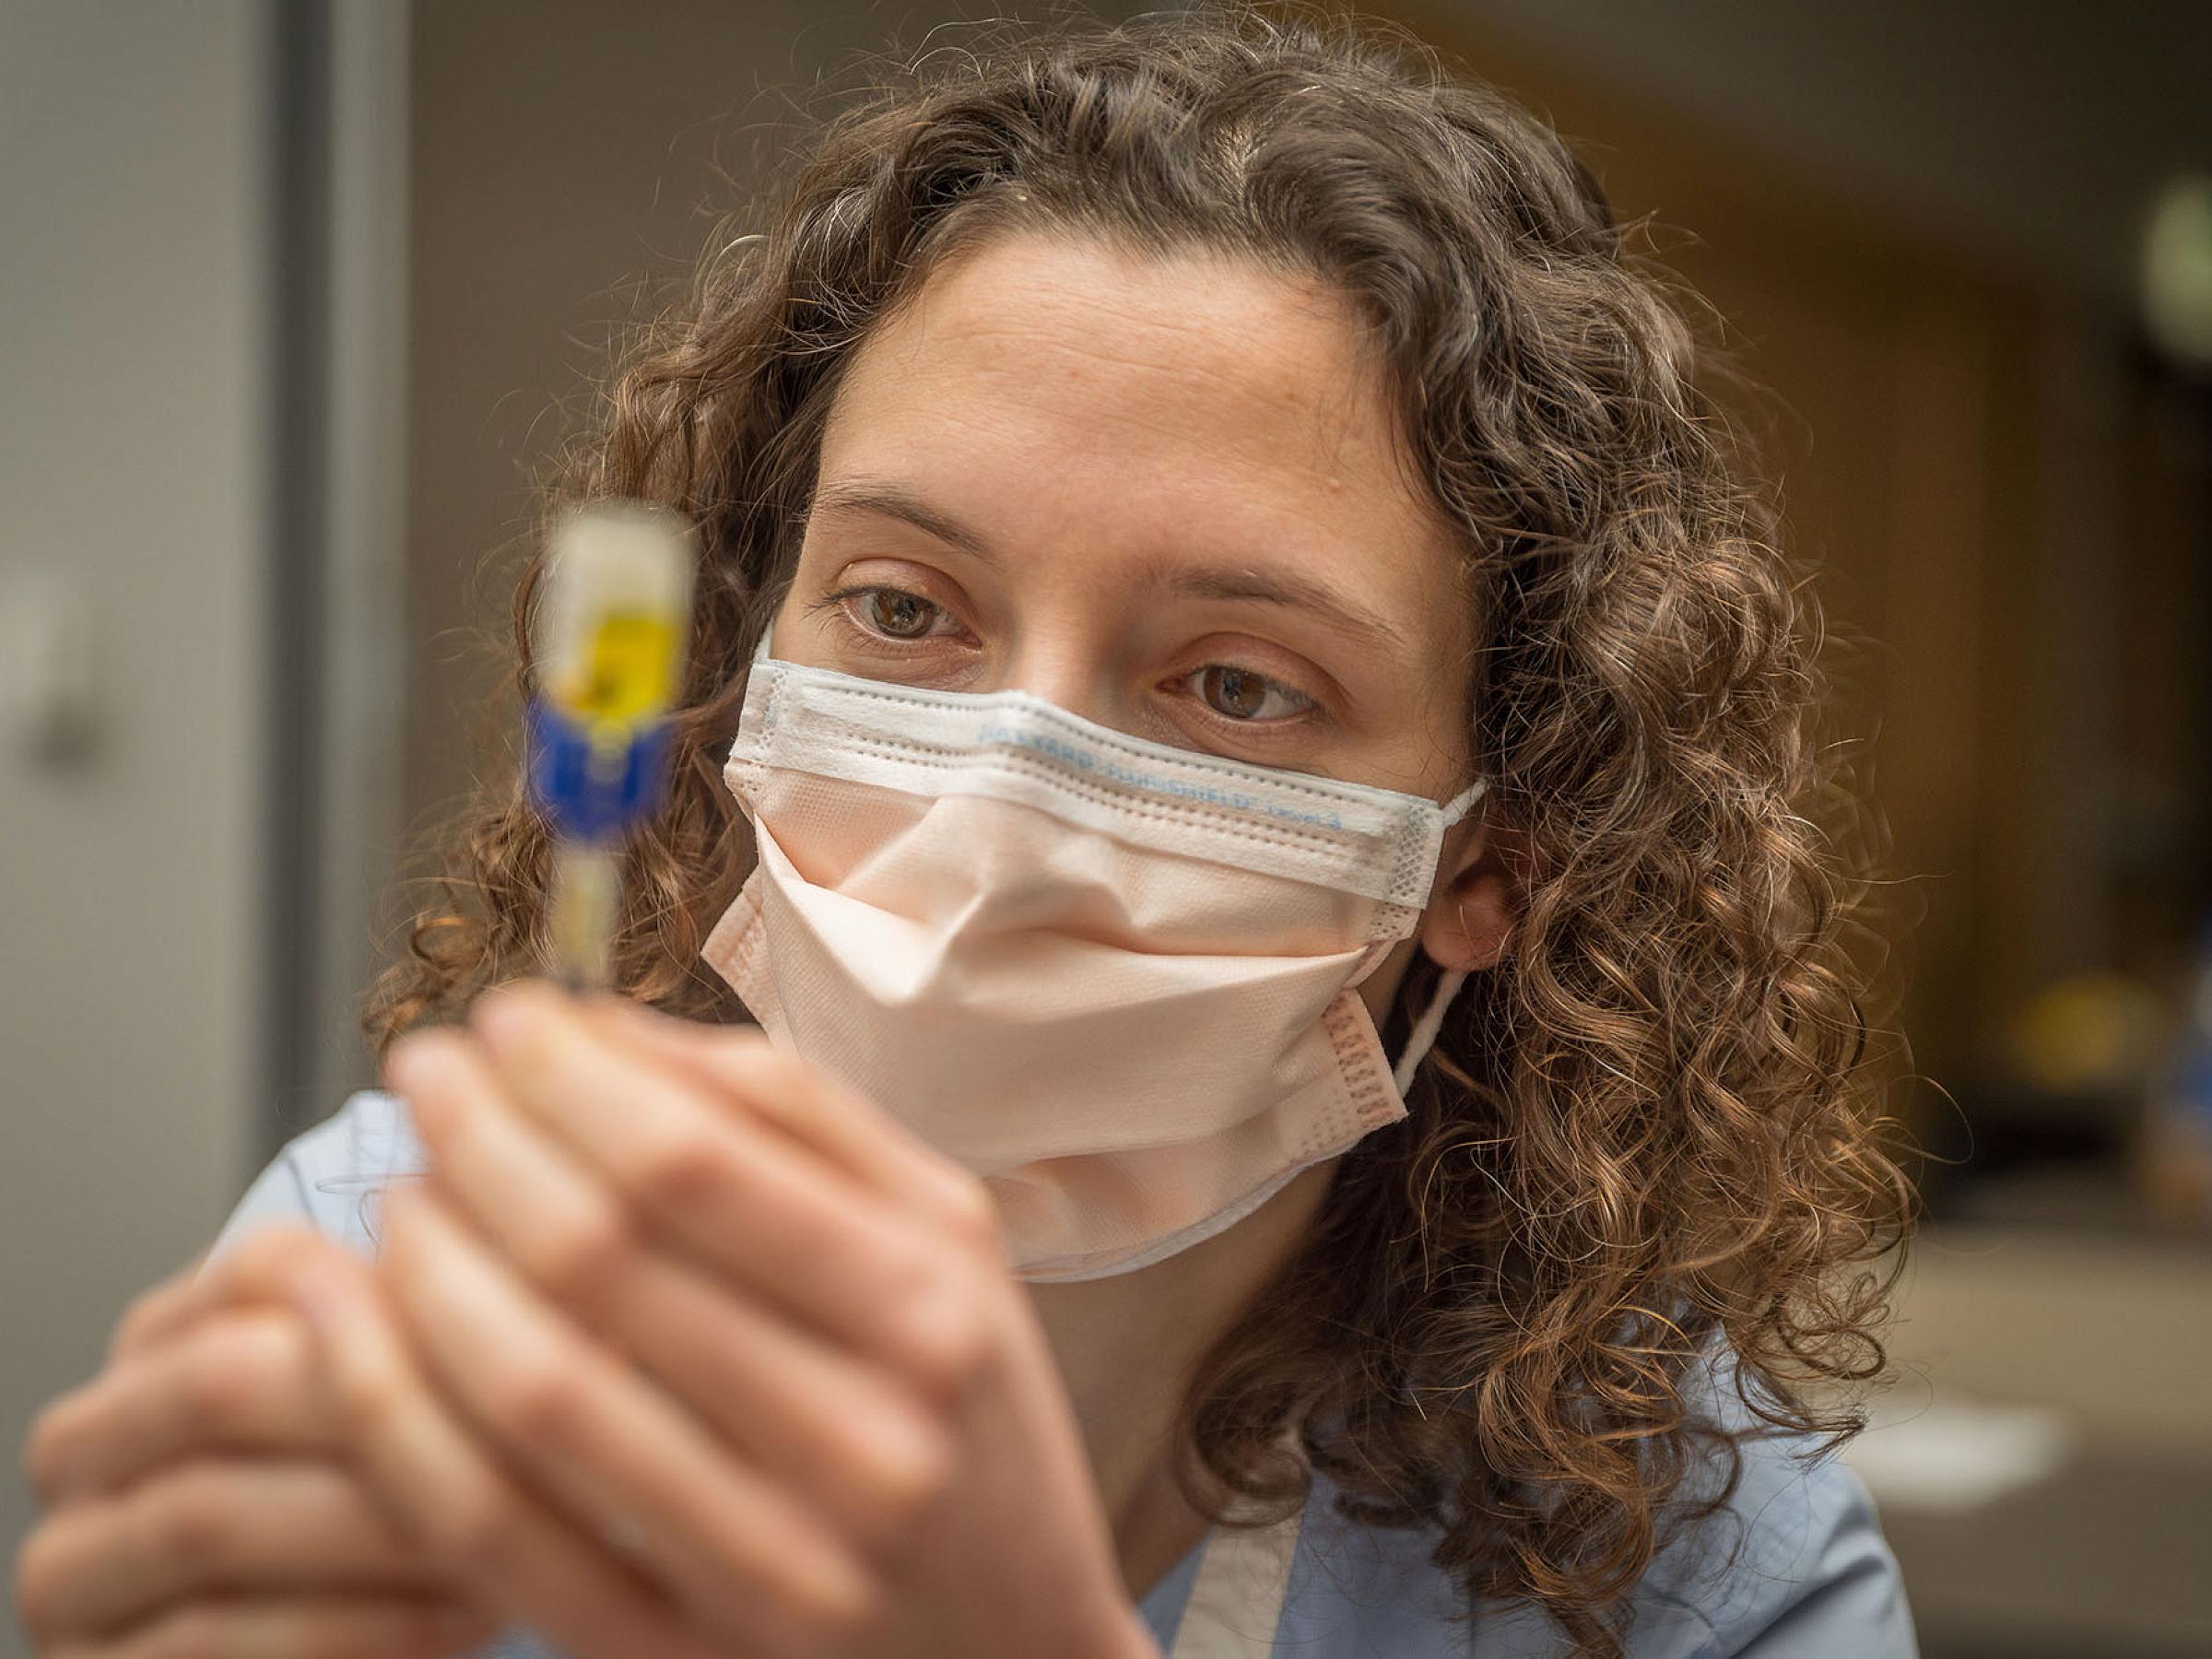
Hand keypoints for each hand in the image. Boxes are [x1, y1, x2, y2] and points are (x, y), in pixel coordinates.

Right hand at [15, 1228, 500, 1657]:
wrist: (345, 1658)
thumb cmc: (388, 1522)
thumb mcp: (403, 1410)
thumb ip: (430, 1334)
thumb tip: (528, 1255)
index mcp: (166, 1342)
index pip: (262, 1269)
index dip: (403, 1293)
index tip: (526, 1321)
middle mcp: (93, 1444)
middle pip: (225, 1382)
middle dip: (386, 1408)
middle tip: (526, 1431)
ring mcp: (74, 1565)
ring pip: (212, 1515)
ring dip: (378, 1527)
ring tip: (509, 1530)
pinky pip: (211, 1640)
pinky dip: (353, 1628)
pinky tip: (459, 1620)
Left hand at [325, 980, 1158, 1658]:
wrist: (1012, 1645)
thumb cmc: (970, 1407)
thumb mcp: (947, 1234)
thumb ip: (796, 1116)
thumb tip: (600, 1029)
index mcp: (929, 1309)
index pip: (693, 1162)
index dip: (565, 1078)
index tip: (503, 1020)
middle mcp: (863, 1441)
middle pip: (598, 1261)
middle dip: (477, 1143)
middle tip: (427, 1078)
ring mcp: (772, 1568)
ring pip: (532, 1393)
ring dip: (426, 1269)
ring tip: (403, 1194)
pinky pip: (498, 1533)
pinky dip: (407, 1419)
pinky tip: (372, 1334)